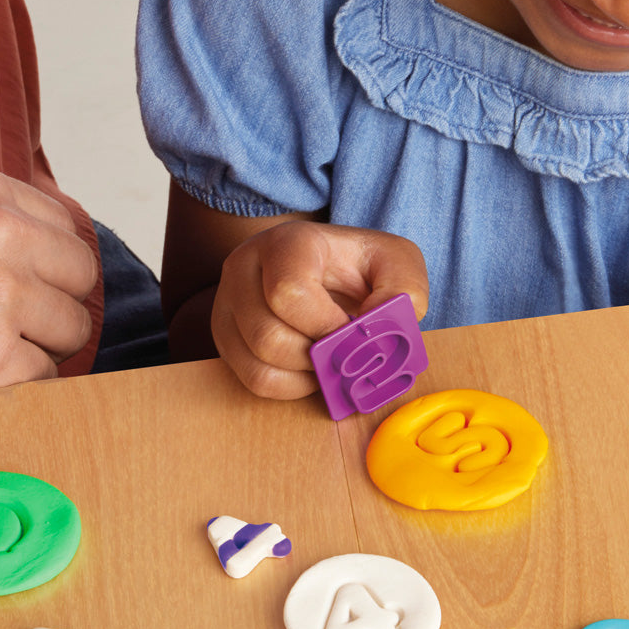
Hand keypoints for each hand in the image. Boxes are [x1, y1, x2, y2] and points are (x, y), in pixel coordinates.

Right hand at [0, 162, 97, 408]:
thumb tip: (56, 234)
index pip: (68, 230)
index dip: (51, 267)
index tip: (27, 285)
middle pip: (81, 278)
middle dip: (54, 305)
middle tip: (10, 323)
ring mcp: (0, 293)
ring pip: (72, 329)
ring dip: (38, 347)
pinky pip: (45, 376)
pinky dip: (16, 385)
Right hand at [210, 220, 428, 399]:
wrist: (332, 268)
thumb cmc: (363, 267)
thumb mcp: (397, 262)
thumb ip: (403, 288)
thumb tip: (373, 329)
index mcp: (288, 242)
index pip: (288, 294)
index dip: (326, 326)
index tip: (352, 330)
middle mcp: (245, 266)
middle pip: (269, 337)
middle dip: (316, 355)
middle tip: (343, 348)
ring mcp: (228, 302)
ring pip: (258, 362)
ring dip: (304, 373)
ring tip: (329, 357)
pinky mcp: (225, 334)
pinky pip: (252, 379)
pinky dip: (290, 386)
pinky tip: (311, 368)